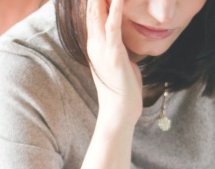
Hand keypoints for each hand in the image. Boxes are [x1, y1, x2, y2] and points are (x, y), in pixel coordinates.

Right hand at [86, 0, 142, 127]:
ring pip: (99, 14)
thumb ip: (118, 45)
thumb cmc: (123, 89)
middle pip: (91, 8)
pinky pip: (112, 27)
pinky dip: (115, 10)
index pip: (93, 12)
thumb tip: (122, 37)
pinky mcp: (113, 54)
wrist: (119, 112)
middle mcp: (94, 43)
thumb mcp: (120, 61)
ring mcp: (101, 49)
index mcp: (95, 44)